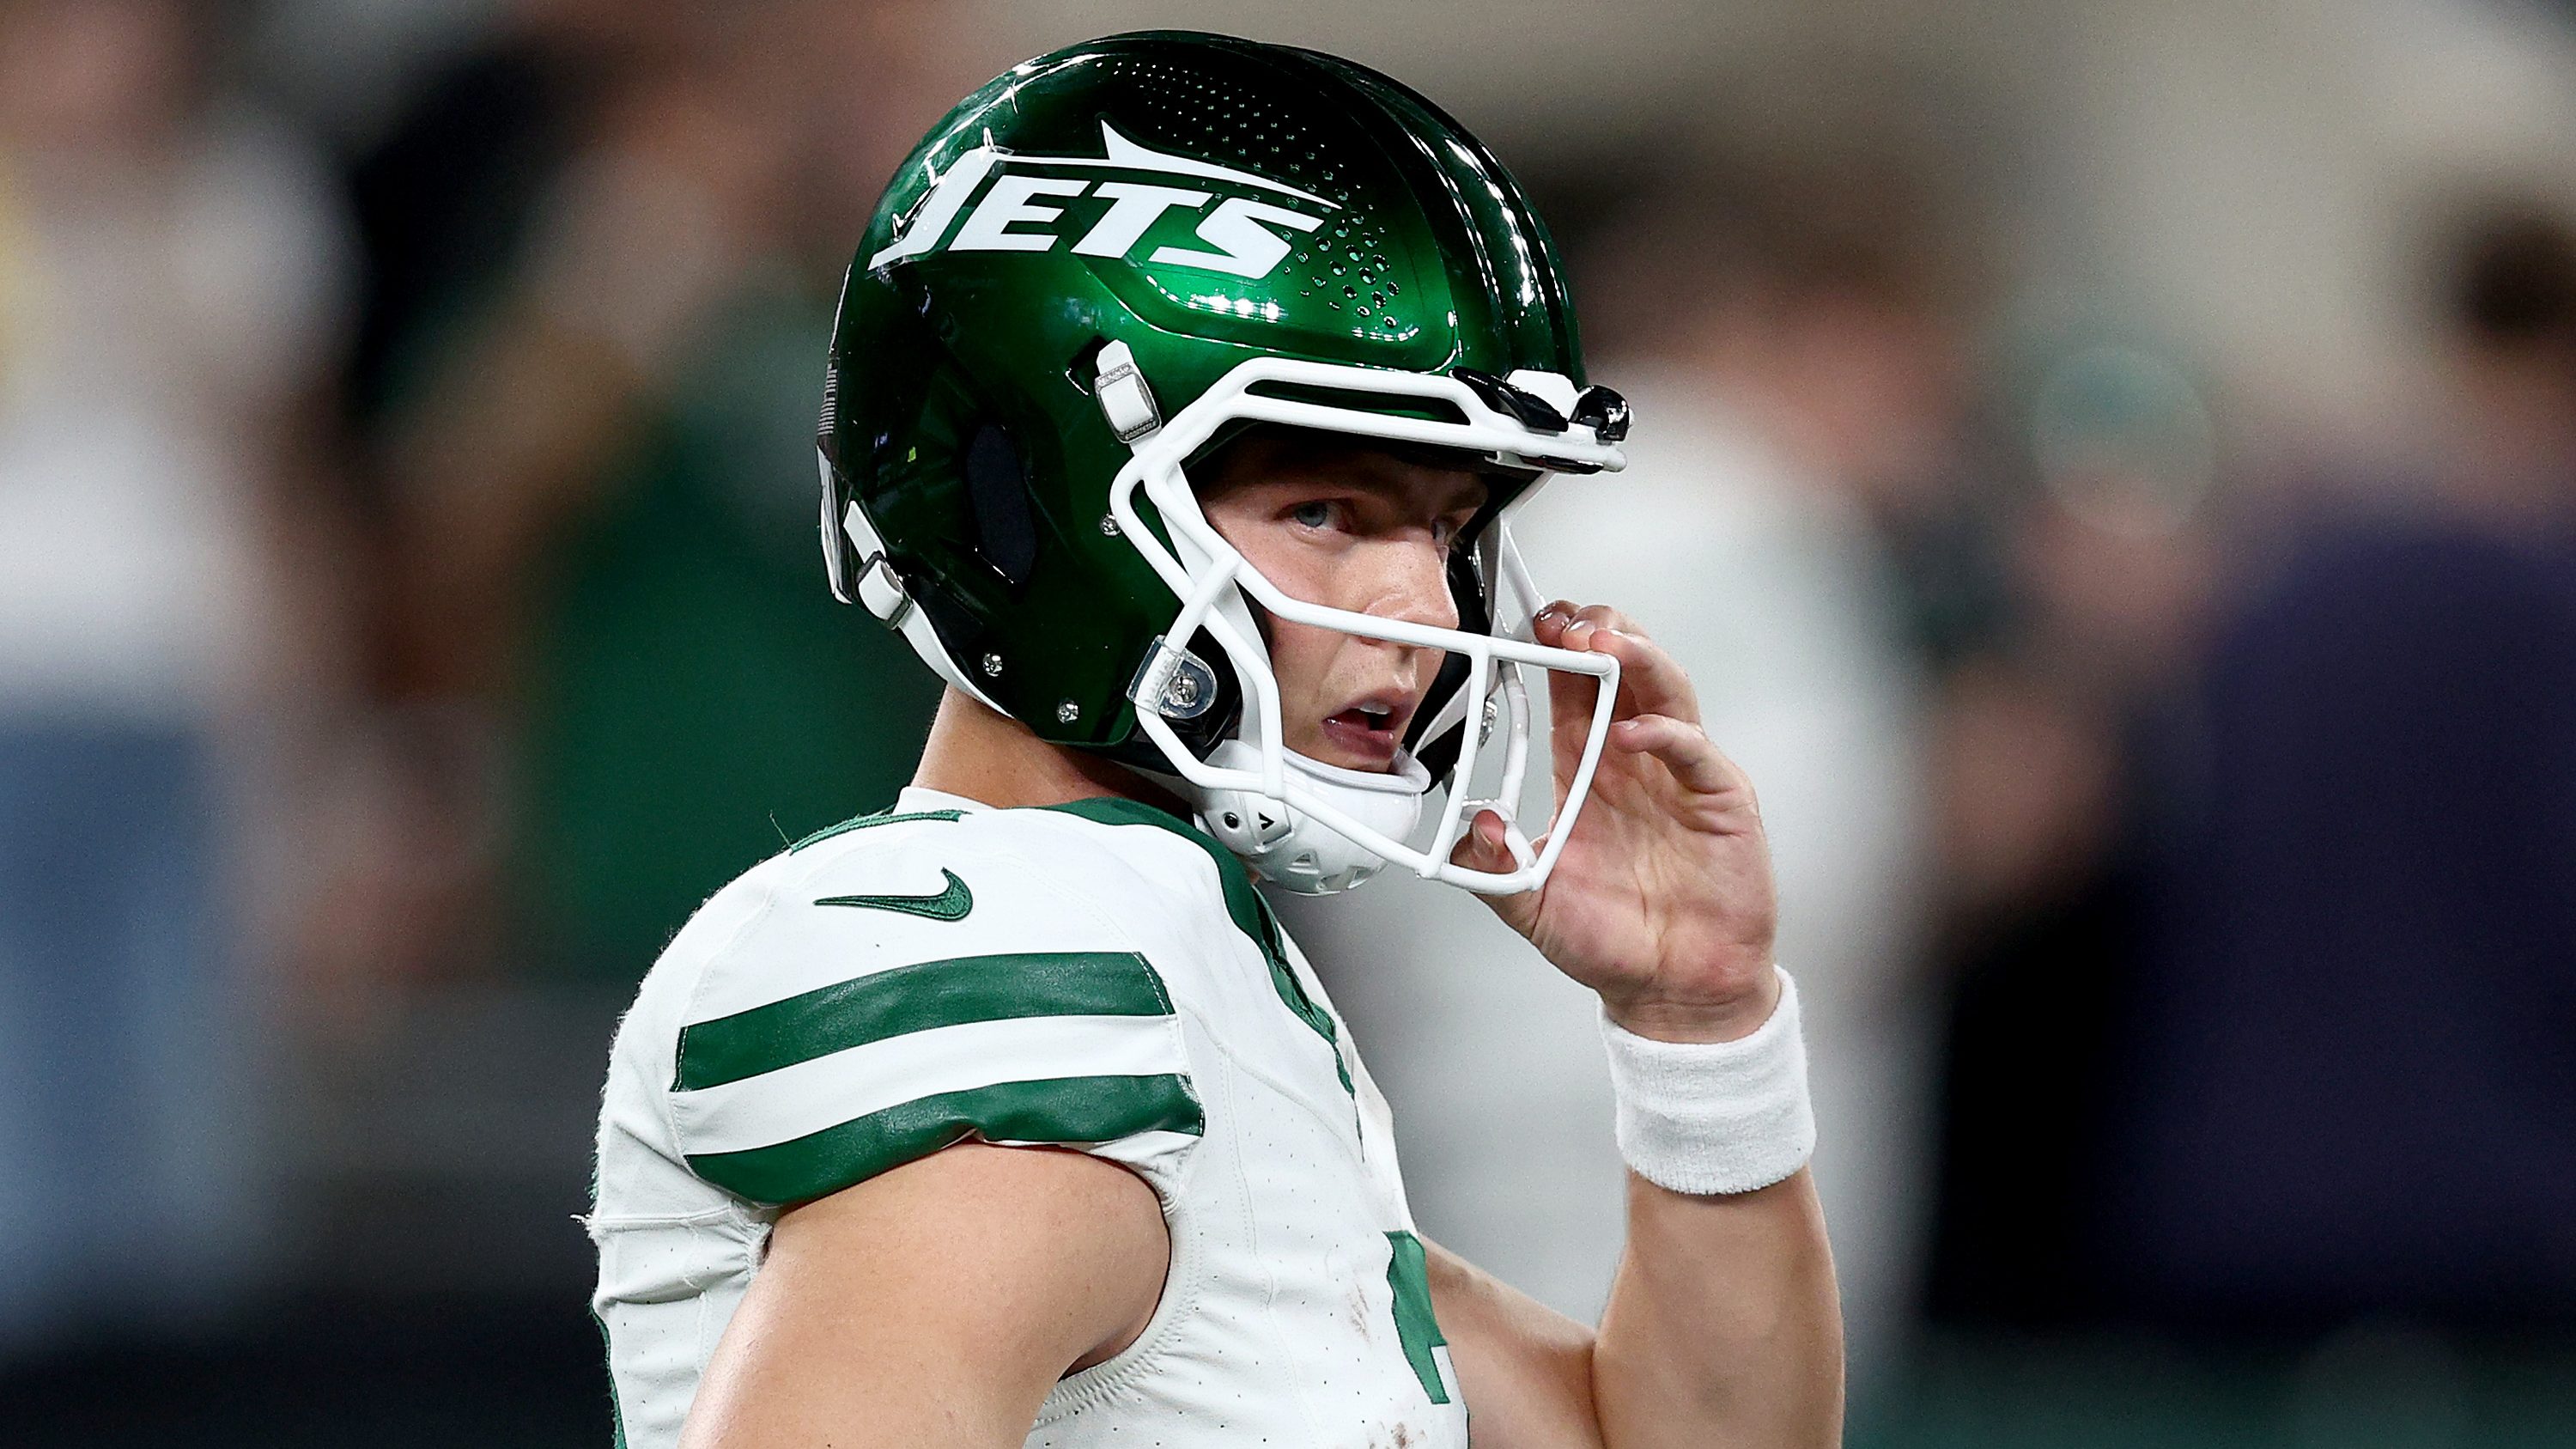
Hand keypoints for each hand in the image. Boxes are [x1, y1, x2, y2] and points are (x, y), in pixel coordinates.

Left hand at [1449, 603, 1779, 1041]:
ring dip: (1637, 660)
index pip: (1574, 691)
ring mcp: (1681, 775)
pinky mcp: (1720, 801)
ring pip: (1667, 692)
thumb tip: (1471, 824)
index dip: (1555, 653)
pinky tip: (1637, 732)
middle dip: (1597, 635)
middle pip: (1625, 671)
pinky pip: (1697, 753)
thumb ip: (1491, 868)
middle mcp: (1635, 761)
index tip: (1529, 626)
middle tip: (1566, 622)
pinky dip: (1669, 734)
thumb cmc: (1609, 941)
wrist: (1671, 991)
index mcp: (1589, 769)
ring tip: (1603, 644)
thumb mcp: (1529, 905)